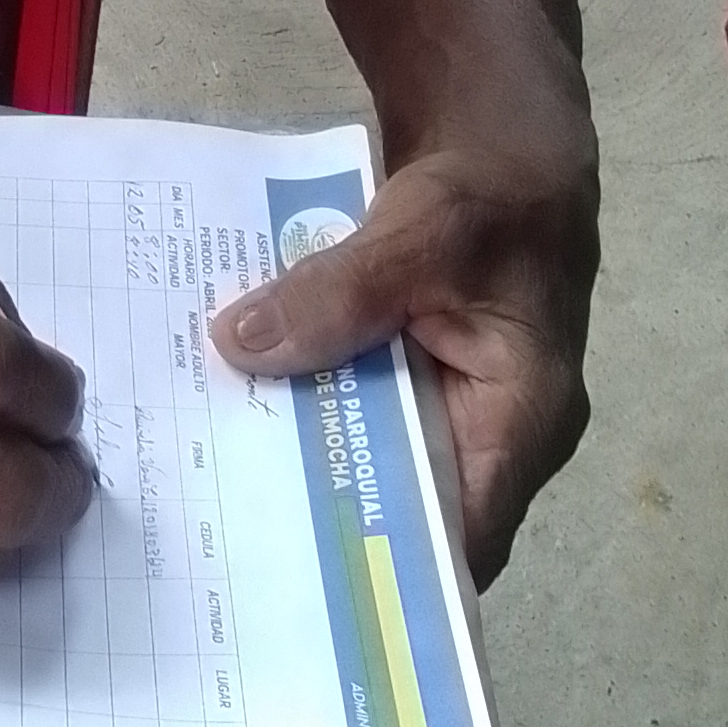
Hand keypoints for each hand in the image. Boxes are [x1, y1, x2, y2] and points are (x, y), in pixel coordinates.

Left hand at [209, 141, 596, 584]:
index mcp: (521, 425)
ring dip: (300, 452)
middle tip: (223, 528)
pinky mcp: (403, 376)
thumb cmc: (491, 197)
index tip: (298, 580)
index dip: (389, 569)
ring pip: (366, 455)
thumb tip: (241, 344)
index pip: (459, 538)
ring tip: (206, 471)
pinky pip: (348, 406)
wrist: (502, 147)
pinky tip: (231, 396)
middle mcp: (489, 437)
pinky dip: (300, 399)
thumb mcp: (421, 234)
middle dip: (321, 514)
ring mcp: (444, 409)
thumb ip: (341, 292)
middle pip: (401, 504)